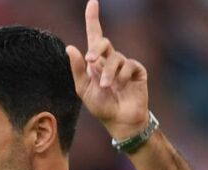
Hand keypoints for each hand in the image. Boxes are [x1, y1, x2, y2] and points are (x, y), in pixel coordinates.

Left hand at [66, 0, 148, 140]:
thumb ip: (78, 69)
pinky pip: (128, 66)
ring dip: (109, 73)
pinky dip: (122, 77)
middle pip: (103, 43)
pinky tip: (121, 87)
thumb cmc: (101, 107)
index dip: (93, 18)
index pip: (94, 36)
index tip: (93, 2)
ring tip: (106, 86)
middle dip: (97, 49)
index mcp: (96, 62)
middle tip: (91, 61)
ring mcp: (124, 64)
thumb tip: (70, 47)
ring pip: (115, 58)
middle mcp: (110, 59)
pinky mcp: (137, 70)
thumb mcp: (84, 89)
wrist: (120, 120)